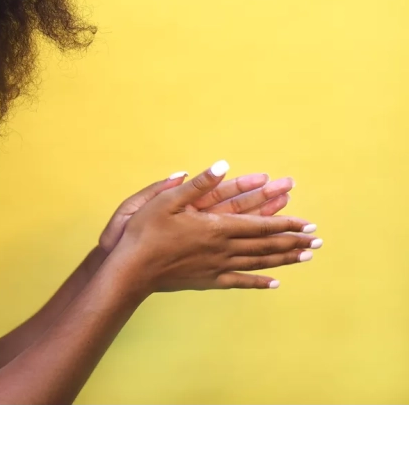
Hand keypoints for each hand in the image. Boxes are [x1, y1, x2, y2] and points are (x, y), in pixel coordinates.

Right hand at [106, 161, 319, 293]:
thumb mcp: (166, 200)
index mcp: (215, 227)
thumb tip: (222, 166)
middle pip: (265, 245)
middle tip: (316, 240)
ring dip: (284, 259)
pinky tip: (274, 283)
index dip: (285, 223)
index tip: (307, 223)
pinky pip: (239, 282)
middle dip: (292, 240)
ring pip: (258, 263)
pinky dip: (259, 282)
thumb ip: (197, 184)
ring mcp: (216, 267)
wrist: (132, 269)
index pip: (259, 224)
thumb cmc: (145, 232)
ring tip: (305, 257)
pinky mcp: (207, 281)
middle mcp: (222, 248)